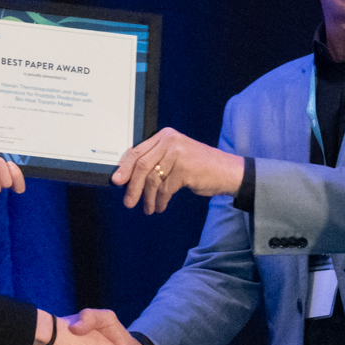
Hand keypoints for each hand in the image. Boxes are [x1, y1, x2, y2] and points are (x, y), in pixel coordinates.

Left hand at [113, 127, 243, 213]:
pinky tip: (161, 206)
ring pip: (152, 180)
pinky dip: (161, 200)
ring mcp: (178, 154)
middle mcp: (170, 141)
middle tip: (129, 202)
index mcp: (165, 136)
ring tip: (149, 208)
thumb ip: (155, 161)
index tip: (117, 181)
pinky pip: (165, 189)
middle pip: (141, 166)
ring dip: (148, 198)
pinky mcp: (185, 169)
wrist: (228, 171)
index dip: (124, 167)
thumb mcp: (175, 157)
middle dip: (132, 187)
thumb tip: (128, 177)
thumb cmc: (199, 166)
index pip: (137, 151)